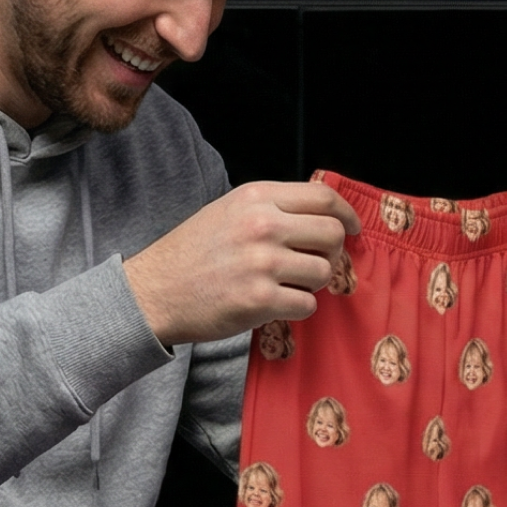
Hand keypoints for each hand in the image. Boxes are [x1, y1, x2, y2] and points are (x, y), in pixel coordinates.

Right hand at [122, 181, 360, 346]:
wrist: (154, 291)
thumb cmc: (192, 253)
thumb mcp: (229, 211)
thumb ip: (273, 209)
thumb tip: (323, 215)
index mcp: (257, 198)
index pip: (324, 198)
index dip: (347, 215)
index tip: (352, 228)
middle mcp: (262, 225)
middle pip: (332, 234)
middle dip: (332, 252)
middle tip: (315, 262)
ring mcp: (262, 263)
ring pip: (323, 272)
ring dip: (311, 283)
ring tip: (283, 284)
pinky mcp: (260, 300)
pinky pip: (307, 305)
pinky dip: (296, 308)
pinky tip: (273, 303)